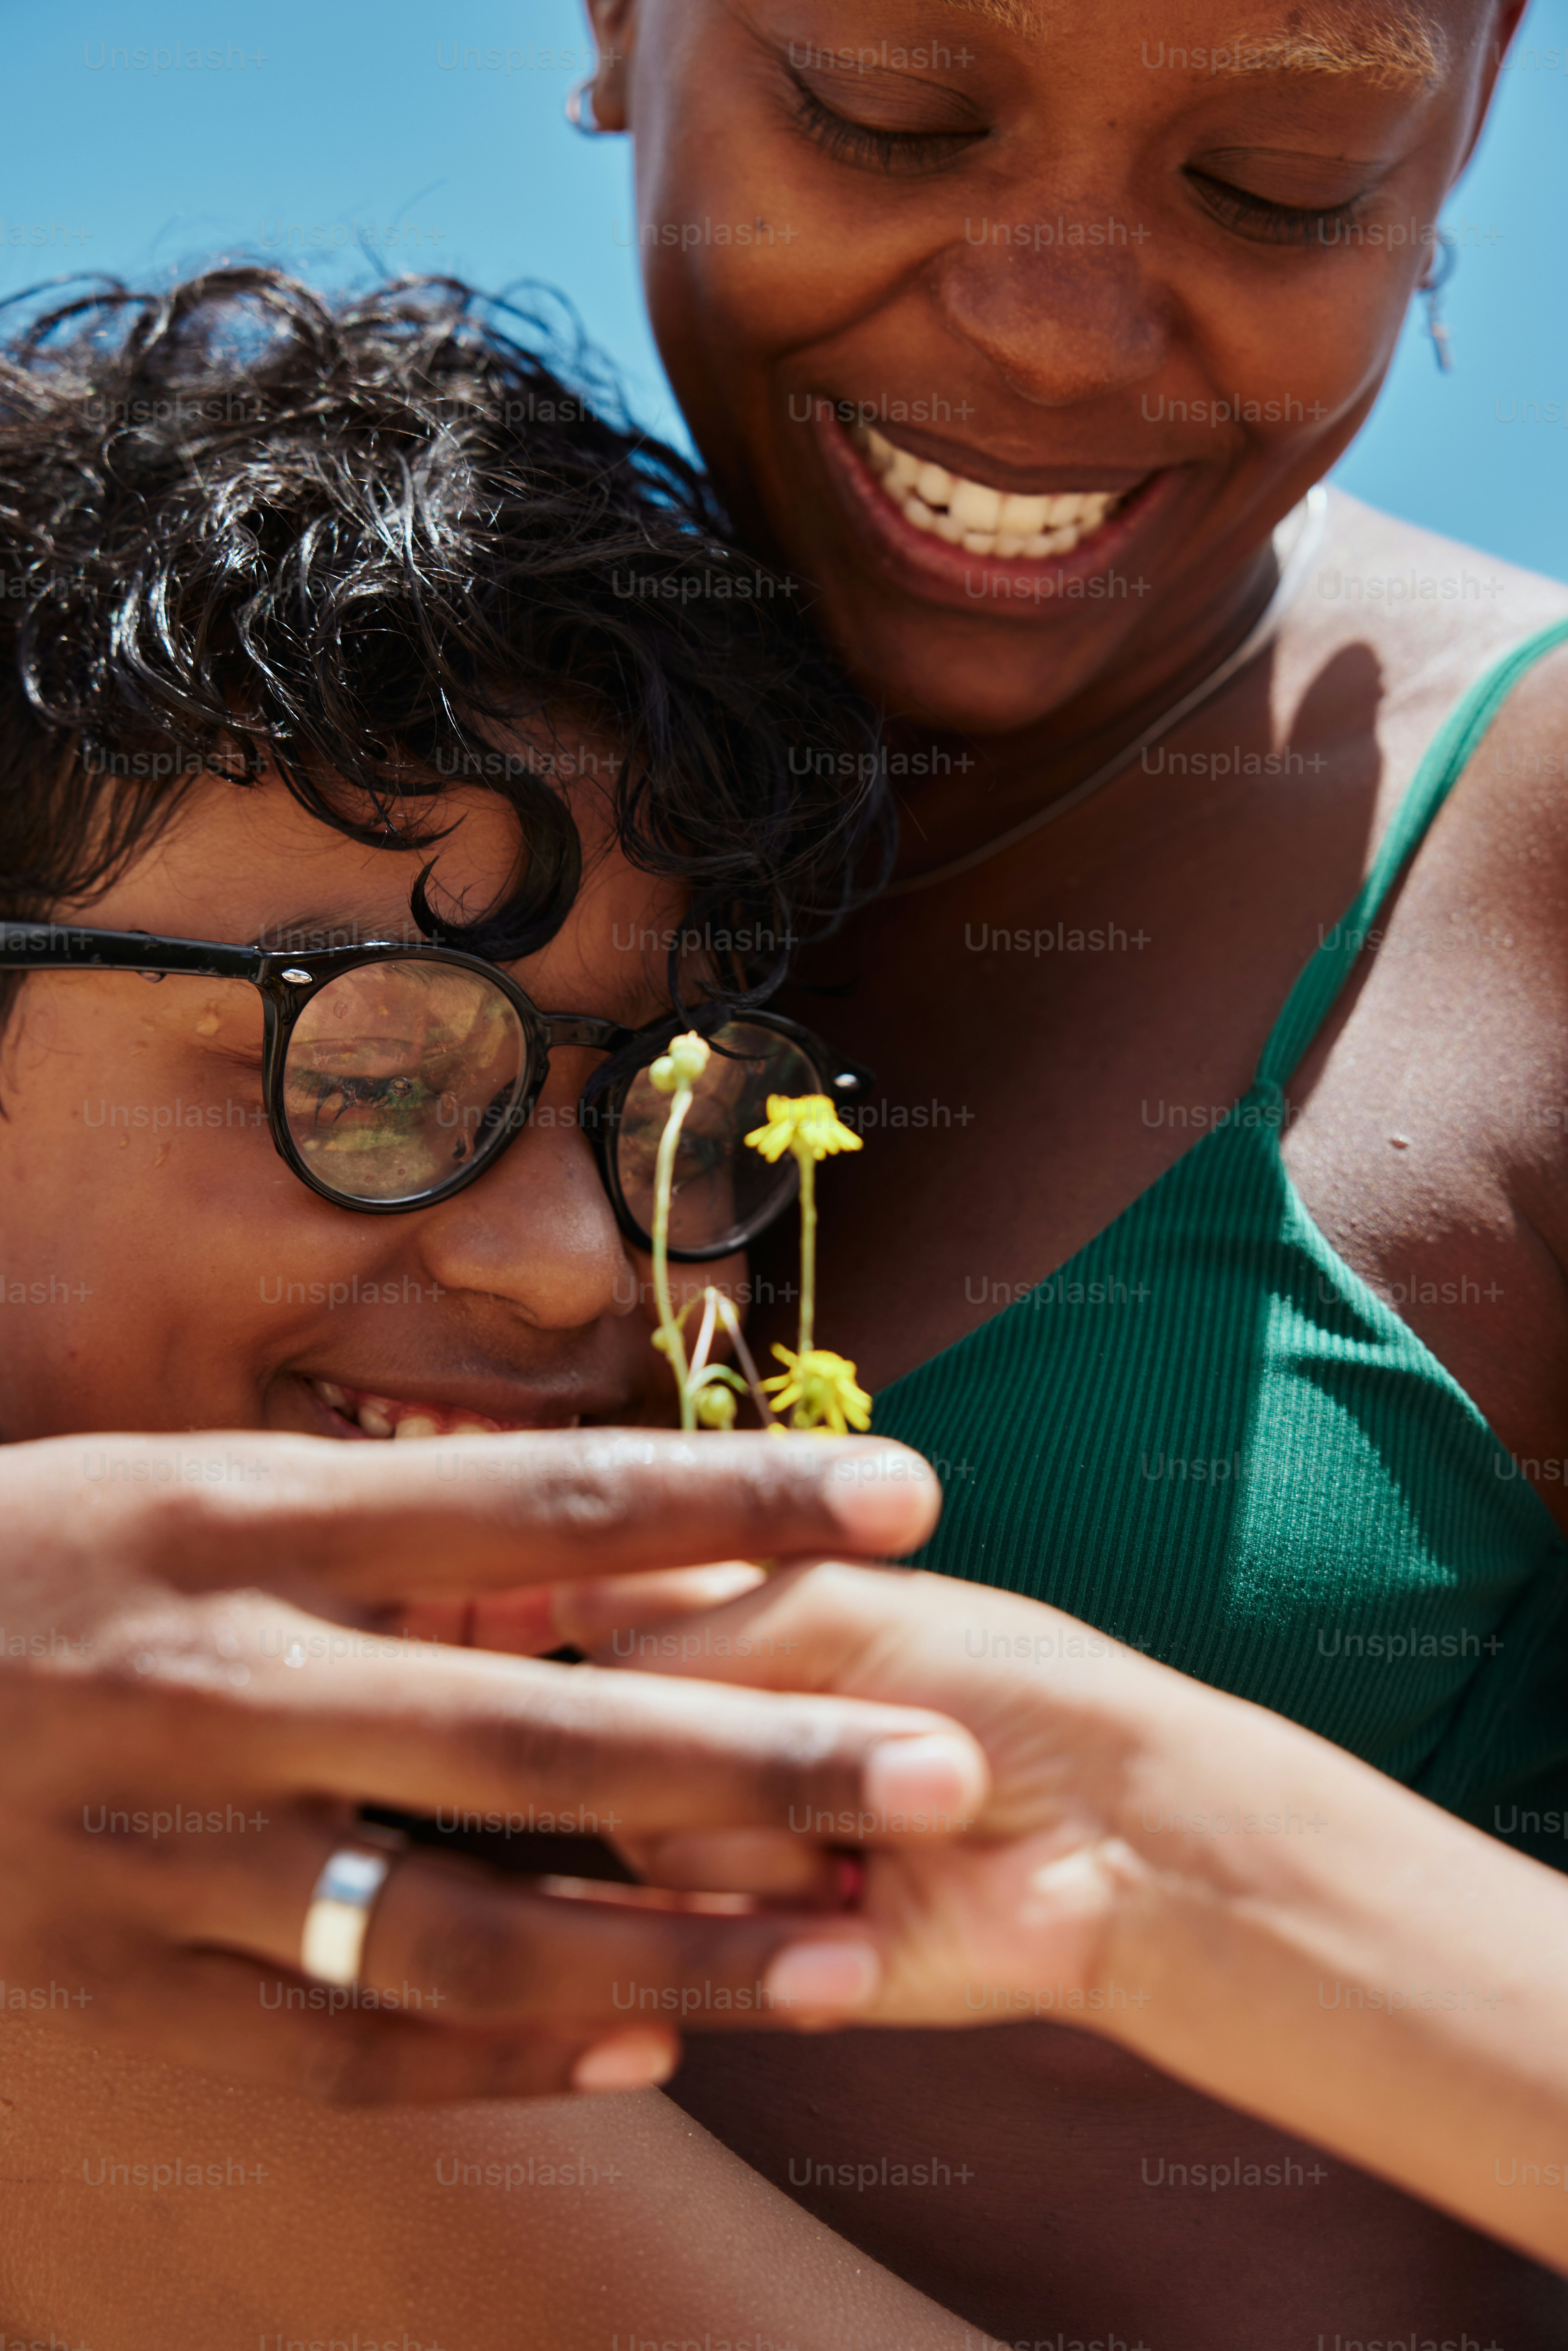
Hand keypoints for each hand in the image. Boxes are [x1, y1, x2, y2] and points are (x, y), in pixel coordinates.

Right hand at [0, 1432, 990, 2101]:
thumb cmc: (14, 1572)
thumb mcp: (159, 1495)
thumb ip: (351, 1528)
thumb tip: (570, 1541)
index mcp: (230, 1527)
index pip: (538, 1503)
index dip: (734, 1503)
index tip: (909, 1499)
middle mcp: (216, 1687)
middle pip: (538, 1731)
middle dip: (761, 1751)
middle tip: (948, 1763)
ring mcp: (166, 1863)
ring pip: (470, 1922)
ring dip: (676, 1943)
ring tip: (851, 1954)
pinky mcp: (127, 2002)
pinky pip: (354, 2043)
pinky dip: (512, 2048)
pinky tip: (650, 2041)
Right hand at [586, 1559, 1293, 2026]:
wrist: (1112, 1839)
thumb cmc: (1000, 1685)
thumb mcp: (833, 1607)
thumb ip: (677, 1623)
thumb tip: (555, 1633)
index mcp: (727, 1620)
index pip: (596, 1599)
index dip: (618, 1612)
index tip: (692, 1626)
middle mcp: (711, 1725)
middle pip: (601, 1721)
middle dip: (738, 1729)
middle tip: (880, 1731)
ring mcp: (723, 1839)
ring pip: (640, 1827)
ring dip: (775, 1824)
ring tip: (887, 1828)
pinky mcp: (746, 1947)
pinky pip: (687, 1931)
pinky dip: (780, 1913)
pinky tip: (866, 1904)